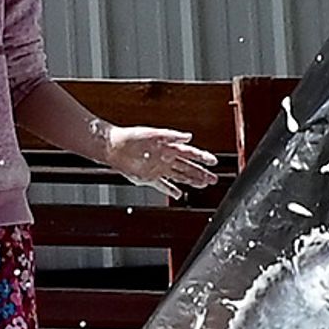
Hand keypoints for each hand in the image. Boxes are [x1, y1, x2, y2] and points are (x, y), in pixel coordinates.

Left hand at [100, 122, 216, 199]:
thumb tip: (188, 136)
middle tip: (214, 178)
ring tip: (203, 185)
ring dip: (192, 181)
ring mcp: (158, 169)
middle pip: (188, 167)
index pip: (190, 153)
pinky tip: (179, 194)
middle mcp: (166, 158)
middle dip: (201, 173)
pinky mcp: (149, 178)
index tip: (213, 162)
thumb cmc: (132, 137)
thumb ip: (172, 135)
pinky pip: (163, 185)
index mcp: (168, 147)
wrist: (114, 147)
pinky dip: (171, 190)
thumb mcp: (154, 134)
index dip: (202, 157)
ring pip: (179, 176)